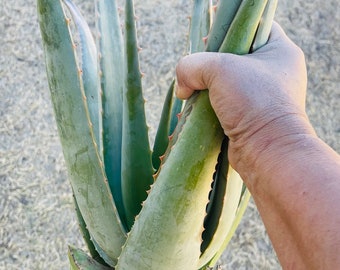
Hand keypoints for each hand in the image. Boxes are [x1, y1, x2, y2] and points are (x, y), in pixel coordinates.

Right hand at [176, 22, 314, 173]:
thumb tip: (182, 85)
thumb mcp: (220, 70)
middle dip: (211, 62)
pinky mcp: (249, 116)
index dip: (229, 28)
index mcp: (280, 51)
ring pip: (226, 82)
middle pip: (235, 55)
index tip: (209, 40)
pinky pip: (224, 102)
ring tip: (192, 91)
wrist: (268, 152)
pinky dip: (209, 104)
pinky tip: (195, 108)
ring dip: (206, 86)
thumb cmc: (253, 102)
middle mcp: (274, 72)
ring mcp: (262, 96)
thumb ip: (192, 65)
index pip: (254, 27)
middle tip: (197, 69)